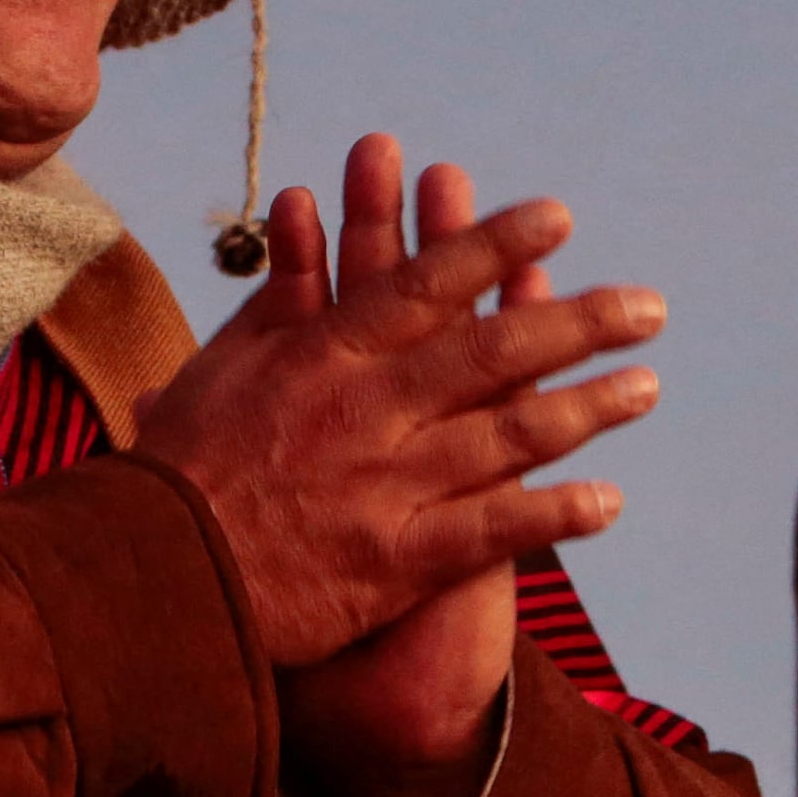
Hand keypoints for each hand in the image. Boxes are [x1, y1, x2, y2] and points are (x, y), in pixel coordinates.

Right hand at [136, 135, 660, 715]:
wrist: (148, 580)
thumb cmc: (176, 469)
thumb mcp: (216, 366)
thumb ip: (276, 302)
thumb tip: (302, 224)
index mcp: (323, 356)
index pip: (425, 285)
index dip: (496, 245)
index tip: (559, 216)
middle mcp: (366, 410)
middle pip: (491, 352)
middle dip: (578, 323)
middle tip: (648, 306)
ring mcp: (386, 485)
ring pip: (508, 435)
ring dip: (587, 409)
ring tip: (647, 388)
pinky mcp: (394, 562)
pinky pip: (490, 534)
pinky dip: (553, 516)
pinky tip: (610, 504)